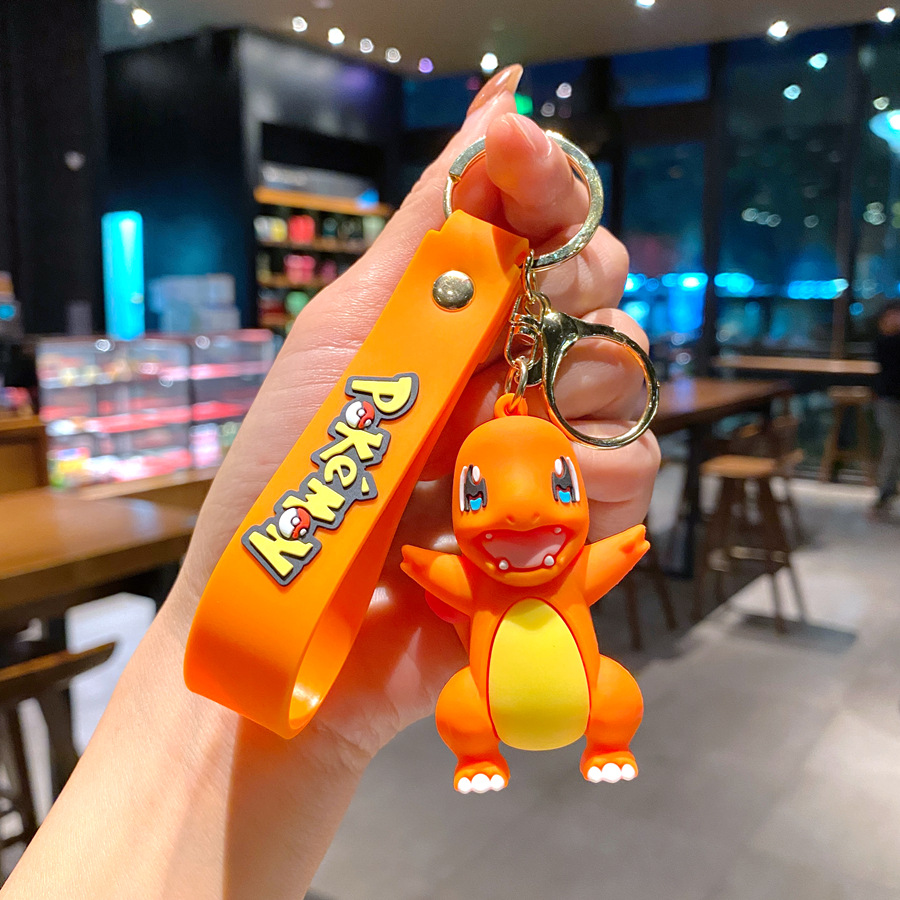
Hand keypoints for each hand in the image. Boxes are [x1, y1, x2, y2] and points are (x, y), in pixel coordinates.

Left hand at [168, 64, 659, 761]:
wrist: (293, 623)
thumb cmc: (294, 472)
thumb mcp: (349, 335)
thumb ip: (428, 234)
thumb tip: (502, 106)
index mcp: (460, 316)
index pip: (541, 224)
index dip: (550, 184)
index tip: (530, 163)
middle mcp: (515, 370)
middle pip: (606, 290)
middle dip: (574, 299)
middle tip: (511, 340)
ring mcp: (549, 446)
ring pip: (631, 383)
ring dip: (570, 410)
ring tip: (486, 459)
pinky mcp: (574, 524)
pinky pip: (633, 476)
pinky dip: (585, 489)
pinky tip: (518, 517)